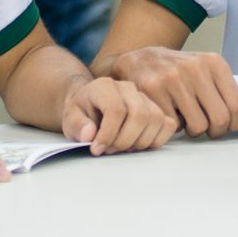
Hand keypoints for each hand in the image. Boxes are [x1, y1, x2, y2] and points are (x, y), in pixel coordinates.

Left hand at [61, 77, 177, 155]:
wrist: (91, 105)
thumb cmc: (82, 112)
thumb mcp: (70, 117)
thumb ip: (77, 125)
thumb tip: (89, 134)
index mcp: (105, 86)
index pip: (116, 109)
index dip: (108, 134)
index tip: (97, 149)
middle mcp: (128, 88)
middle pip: (140, 115)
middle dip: (125, 140)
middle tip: (110, 150)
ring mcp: (145, 97)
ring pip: (156, 120)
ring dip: (140, 142)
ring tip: (122, 148)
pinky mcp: (156, 109)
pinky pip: (168, 124)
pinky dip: (156, 140)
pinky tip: (138, 144)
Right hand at [109, 47, 237, 137]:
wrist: (138, 59)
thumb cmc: (182, 73)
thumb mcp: (213, 77)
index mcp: (215, 63)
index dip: (233, 124)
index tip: (223, 122)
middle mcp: (196, 67)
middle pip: (219, 120)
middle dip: (213, 131)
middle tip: (203, 124)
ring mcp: (173, 78)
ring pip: (197, 127)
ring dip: (192, 130)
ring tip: (185, 117)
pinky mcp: (153, 90)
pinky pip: (173, 126)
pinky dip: (173, 127)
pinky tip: (169, 112)